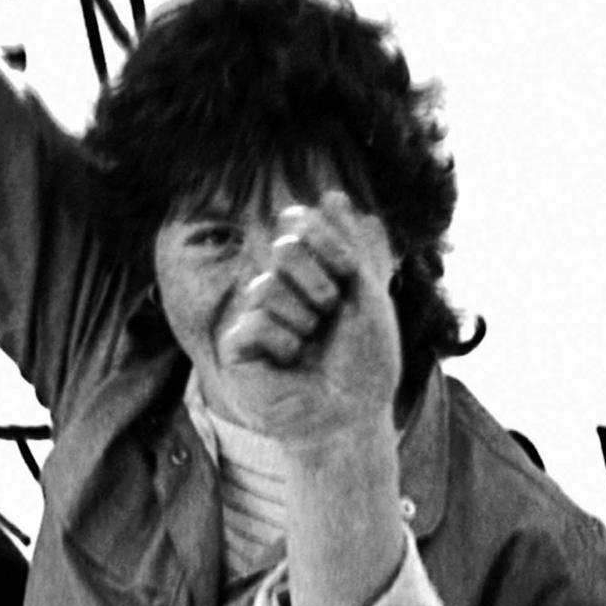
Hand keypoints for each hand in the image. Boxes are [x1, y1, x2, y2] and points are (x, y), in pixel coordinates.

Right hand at [208, 192, 402, 452]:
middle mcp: (277, 283)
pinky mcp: (236, 345)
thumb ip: (350, 243)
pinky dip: (284, 342)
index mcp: (308, 267)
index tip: (350, 277)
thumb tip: (332, 193)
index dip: (329, 243)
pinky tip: (289, 363)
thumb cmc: (366, 359)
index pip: (298, 220)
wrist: (353, 412)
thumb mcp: (369, 292)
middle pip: (283, 246)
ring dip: (304, 319)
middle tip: (329, 313)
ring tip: (310, 344)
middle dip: (320, 282)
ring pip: (267, 287)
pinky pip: (254, 322)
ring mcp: (253, 312)